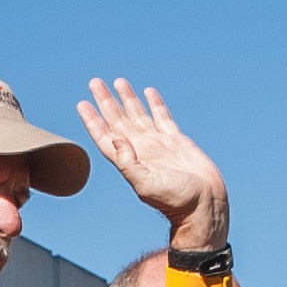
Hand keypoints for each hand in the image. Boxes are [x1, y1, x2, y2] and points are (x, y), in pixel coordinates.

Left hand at [75, 79, 225, 249]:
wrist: (204, 205)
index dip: (93, 120)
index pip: (105, 137)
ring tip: (118, 81)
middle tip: (94, 83)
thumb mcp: (146, 184)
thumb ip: (129, 163)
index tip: (82, 104)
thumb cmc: (176, 201)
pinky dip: (155, 104)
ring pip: (138, 115)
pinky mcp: (176, 142)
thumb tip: (114, 140)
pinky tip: (148, 92)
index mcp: (130, 161)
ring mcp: (158, 144)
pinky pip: (163, 118)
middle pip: (118, 120)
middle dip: (106, 102)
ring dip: (127, 99)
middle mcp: (141, 150)